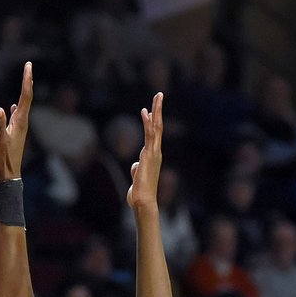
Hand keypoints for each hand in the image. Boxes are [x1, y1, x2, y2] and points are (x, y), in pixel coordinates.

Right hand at [0, 62, 32, 180]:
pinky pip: (16, 116)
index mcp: (20, 121)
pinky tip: (13, 106)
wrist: (9, 174)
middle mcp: (22, 122)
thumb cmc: (4, 159)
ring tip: (25, 80)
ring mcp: (19, 128)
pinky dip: (16, 107)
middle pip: (27, 97)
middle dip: (27, 80)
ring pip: (23, 105)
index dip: (27, 79)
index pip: (25, 96)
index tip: (28, 65)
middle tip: (28, 65)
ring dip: (23, 91)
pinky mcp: (14, 133)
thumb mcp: (0, 141)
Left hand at [127, 93, 163, 210]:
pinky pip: (149, 135)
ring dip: (156, 111)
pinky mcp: (149, 155)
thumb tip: (136, 165)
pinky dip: (147, 122)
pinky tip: (145, 112)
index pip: (154, 135)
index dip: (153, 121)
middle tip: (159, 95)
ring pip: (156, 127)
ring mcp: (153, 153)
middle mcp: (156, 152)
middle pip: (158, 127)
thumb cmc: (140, 192)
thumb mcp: (137, 177)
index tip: (151, 109)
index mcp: (153, 156)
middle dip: (158, 110)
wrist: (143, 202)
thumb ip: (137, 168)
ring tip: (157, 96)